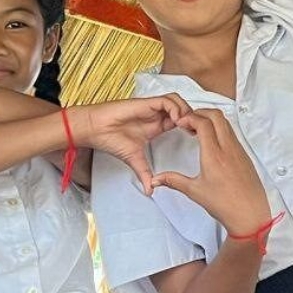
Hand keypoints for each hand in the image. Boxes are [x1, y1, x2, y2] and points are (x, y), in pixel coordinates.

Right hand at [75, 93, 189, 194]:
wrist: (95, 130)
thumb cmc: (111, 140)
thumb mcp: (134, 160)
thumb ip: (144, 173)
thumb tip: (150, 192)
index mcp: (157, 126)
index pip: (182, 121)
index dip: (192, 127)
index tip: (197, 139)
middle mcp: (156, 115)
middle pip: (184, 109)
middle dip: (193, 117)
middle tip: (197, 131)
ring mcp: (152, 108)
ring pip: (178, 102)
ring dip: (186, 111)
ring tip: (186, 126)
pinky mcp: (146, 103)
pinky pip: (167, 101)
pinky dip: (175, 108)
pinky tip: (176, 120)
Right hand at [151, 109, 270, 235]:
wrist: (251, 216)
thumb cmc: (225, 205)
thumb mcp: (195, 191)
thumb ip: (173, 181)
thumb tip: (156, 180)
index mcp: (214, 155)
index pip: (203, 123)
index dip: (189, 117)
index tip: (180, 123)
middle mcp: (228, 149)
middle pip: (216, 115)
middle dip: (200, 112)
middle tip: (188, 121)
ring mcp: (238, 150)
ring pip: (226, 123)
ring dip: (211, 120)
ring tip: (198, 131)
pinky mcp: (244, 156)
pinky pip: (232, 133)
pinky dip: (220, 129)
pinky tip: (212, 143)